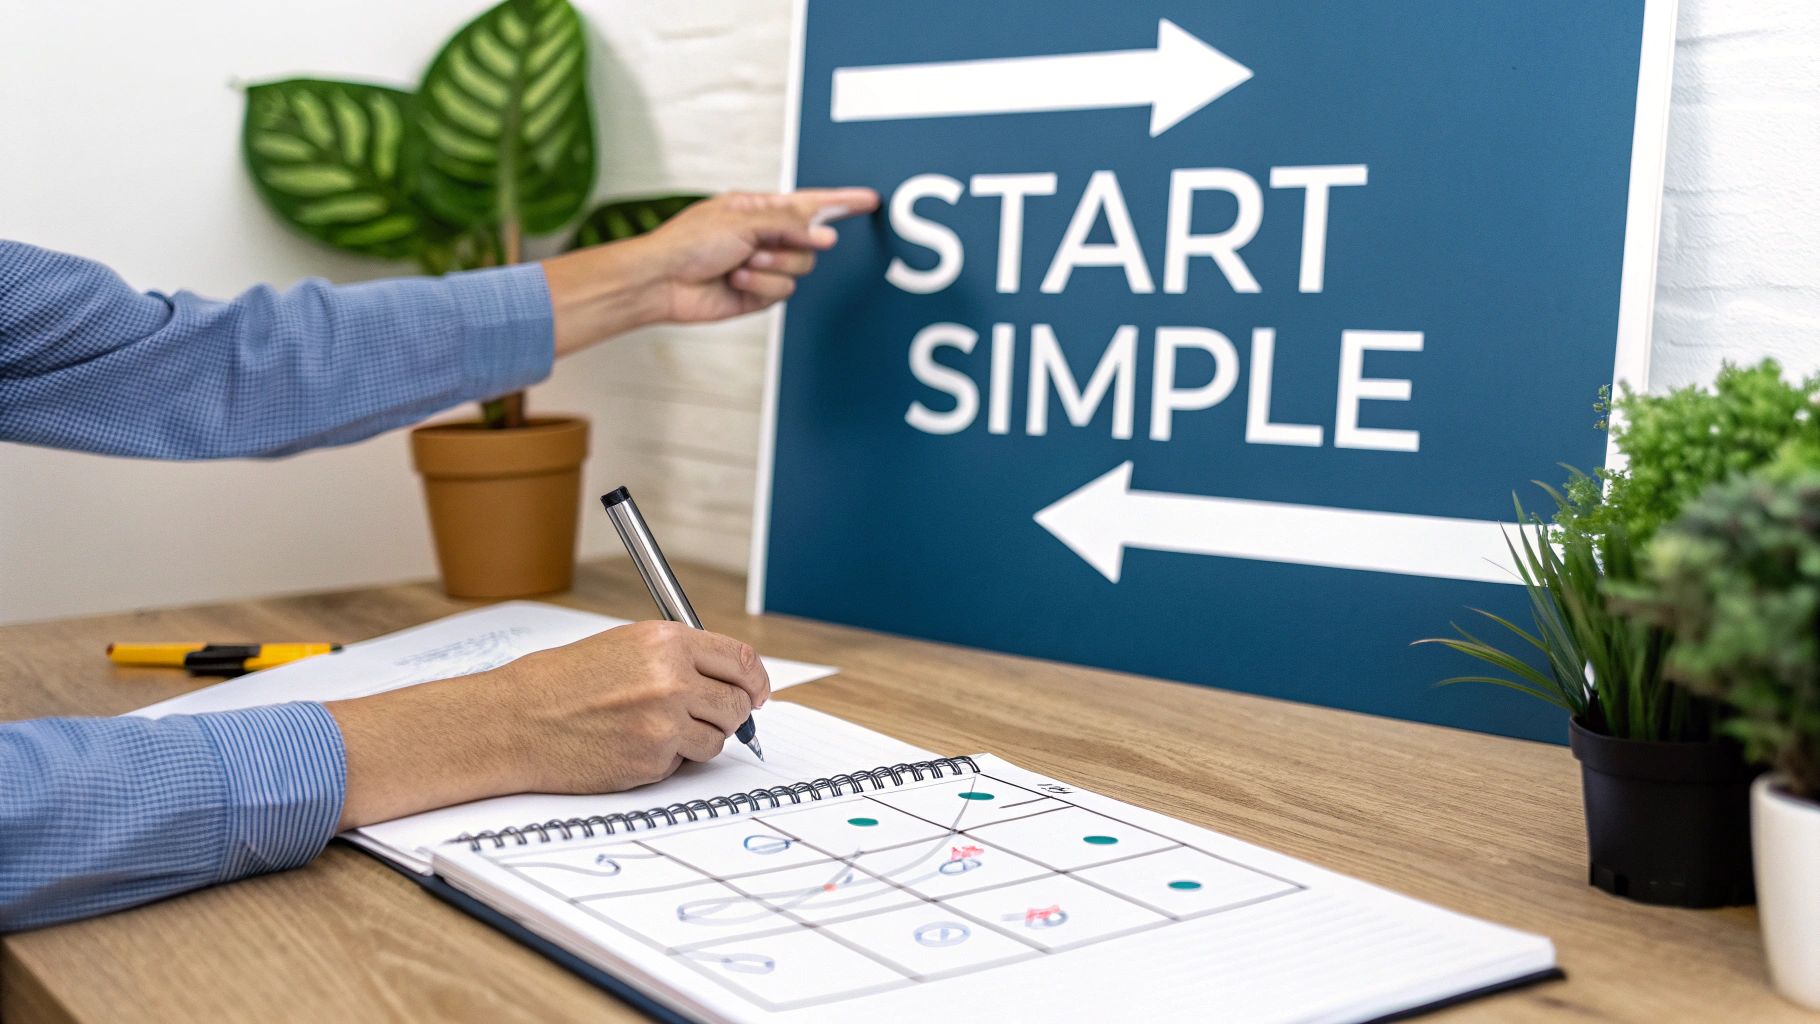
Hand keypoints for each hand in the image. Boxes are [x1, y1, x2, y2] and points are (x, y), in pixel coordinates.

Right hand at [326, 621, 770, 829]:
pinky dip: (670, 760)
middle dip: (733, 713)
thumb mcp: (623, 646)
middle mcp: (671, 678)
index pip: (740, 659)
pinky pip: (685, 764)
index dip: (756, 679)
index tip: (758, 692)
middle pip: (738, 702)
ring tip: (657, 730)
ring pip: (718, 738)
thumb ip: (677, 657)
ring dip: (699, 739)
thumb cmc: (560, 683)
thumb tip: (726, 679)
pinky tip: (632, 746)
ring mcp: (664, 722)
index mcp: (666, 641)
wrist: (514, 720)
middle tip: (715, 718)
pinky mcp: (652, 759)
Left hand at [647, 188, 880, 322]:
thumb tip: (824, 234)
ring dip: (769, 267)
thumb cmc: (689, 242)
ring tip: (739, 264)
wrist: (664, 281)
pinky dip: (759, 286)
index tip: (868, 200)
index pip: (810, 203)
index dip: (840, 202)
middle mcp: (766, 236)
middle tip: (758, 247)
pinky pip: (782, 291)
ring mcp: (765, 266)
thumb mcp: (742, 220)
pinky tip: (735, 281)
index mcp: (761, 209)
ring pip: (799, 268)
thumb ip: (789, 224)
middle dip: (787, 246)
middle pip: (810, 242)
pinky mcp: (760, 293)